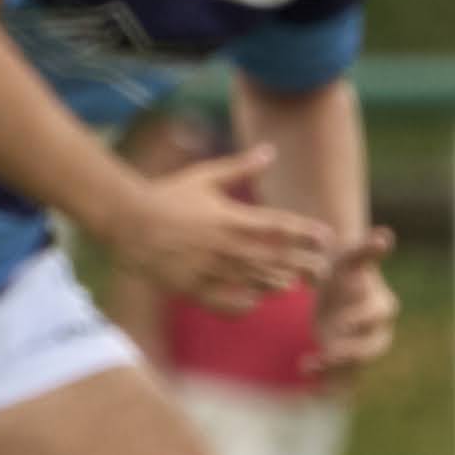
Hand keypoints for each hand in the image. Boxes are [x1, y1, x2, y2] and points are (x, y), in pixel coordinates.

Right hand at [92, 144, 333, 309]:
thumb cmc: (166, 195)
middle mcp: (228, 248)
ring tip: (291, 283)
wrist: (127, 223)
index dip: (310, 234)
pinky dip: (247, 304)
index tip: (327, 238)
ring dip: (280, 284)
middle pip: (281, 261)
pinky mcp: (196, 290)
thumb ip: (241, 167)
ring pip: (260, 284)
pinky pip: (231, 304)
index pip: (284, 228)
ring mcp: (213, 271)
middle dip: (307, 266)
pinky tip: (253, 299)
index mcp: (234, 219)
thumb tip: (271, 150)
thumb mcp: (204, 177)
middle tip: (321, 270)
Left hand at [305, 226, 401, 375]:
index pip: (375, 316)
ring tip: (307, 367)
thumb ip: (366, 248)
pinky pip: (342, 379)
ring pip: (354, 366)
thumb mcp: (352, 256)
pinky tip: (307, 392)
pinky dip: (327, 387)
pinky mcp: (347, 362)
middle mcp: (376, 331)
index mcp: (381, 306)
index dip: (360, 319)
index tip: (341, 322)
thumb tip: (385, 236)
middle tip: (325, 354)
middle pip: (369, 348)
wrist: (335, 285)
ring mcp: (362, 349)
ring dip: (334, 372)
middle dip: (348, 353)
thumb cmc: (345, 267)